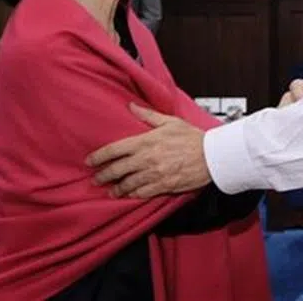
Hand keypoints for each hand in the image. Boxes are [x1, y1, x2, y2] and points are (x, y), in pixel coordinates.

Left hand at [86, 103, 209, 198]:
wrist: (212, 155)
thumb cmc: (192, 137)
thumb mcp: (170, 121)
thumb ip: (147, 115)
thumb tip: (131, 106)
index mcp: (146, 141)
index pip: (115, 150)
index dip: (99, 156)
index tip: (90, 161)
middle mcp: (146, 159)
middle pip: (117, 170)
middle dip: (103, 175)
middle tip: (96, 179)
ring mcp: (154, 174)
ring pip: (127, 184)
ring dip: (116, 188)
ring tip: (110, 190)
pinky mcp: (163, 186)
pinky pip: (142, 193)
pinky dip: (132, 194)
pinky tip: (128, 195)